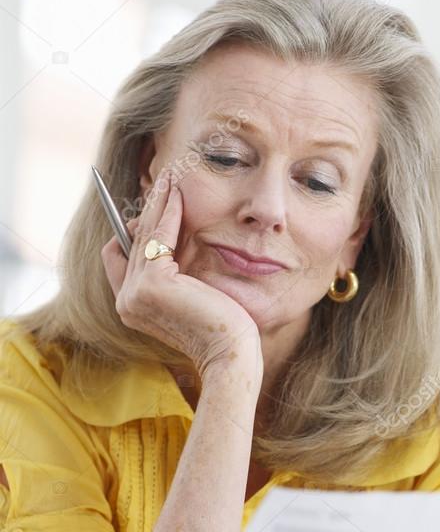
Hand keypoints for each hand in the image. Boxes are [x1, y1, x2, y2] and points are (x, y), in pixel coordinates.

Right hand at [101, 165, 260, 378]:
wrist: (230, 352)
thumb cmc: (220, 330)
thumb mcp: (189, 299)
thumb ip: (173, 276)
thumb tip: (166, 242)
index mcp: (131, 307)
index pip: (118, 259)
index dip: (133, 232)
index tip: (154, 209)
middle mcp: (125, 302)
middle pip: (131, 242)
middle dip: (147, 210)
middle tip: (163, 182)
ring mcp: (134, 294)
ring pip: (143, 235)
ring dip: (157, 203)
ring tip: (170, 179)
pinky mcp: (152, 284)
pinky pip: (158, 236)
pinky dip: (168, 212)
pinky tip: (178, 195)